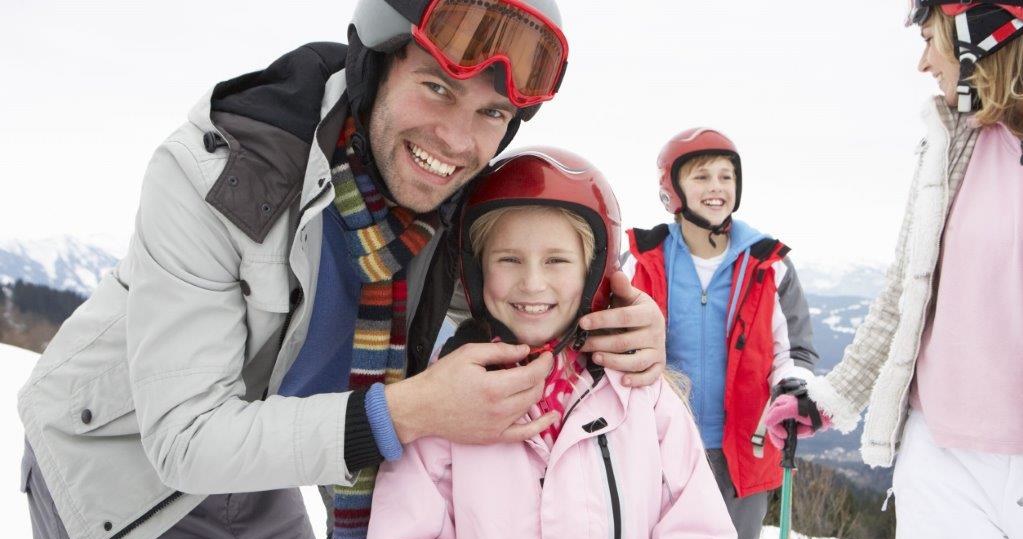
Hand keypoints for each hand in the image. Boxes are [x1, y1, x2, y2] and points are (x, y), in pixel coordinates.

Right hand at [384, 342, 556, 444]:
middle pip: (535, 390)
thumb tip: (525, 350)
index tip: (546, 354)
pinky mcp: (494, 437)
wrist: (421, 408)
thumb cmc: (441, 379)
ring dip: (536, 390)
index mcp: (494, 386)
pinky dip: (541, 425)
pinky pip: (525, 434)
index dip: (544, 362)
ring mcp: (498, 426)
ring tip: (530, 379)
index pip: (533, 374)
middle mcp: (500, 409)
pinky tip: (551, 416)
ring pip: (531, 407)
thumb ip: (500, 351)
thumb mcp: (468, 354)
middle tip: (534, 364)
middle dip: (540, 374)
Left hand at [578, 271, 665, 386]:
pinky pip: (650, 376)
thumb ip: (622, 288)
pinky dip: (637, 380)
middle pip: (625, 342)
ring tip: (594, 357)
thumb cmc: (635, 310)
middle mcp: (656, 332)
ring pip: (635, 361)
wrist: (654, 325)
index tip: (581, 323)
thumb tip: (615, 273)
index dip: (601, 320)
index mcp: (648, 312)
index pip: (623, 317)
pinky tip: (622, 381)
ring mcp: (658, 350)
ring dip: (613, 361)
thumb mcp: (630, 297)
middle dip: (599, 343)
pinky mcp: (658, 365)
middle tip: (580, 344)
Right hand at [764, 394, 832, 448]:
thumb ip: (777, 414)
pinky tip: (810, 428)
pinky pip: (799, 433)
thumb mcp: (791, 409)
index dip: (774, 431)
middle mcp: (784, 411)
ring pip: (789, 432)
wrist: (829, 409)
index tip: (783, 437)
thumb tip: (766, 423)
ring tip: (808, 429)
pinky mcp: (801, 424)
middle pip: (777, 429)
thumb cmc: (809, 406)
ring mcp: (793, 418)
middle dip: (783, 436)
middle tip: (784, 446)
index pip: (770, 421)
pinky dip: (804, 432)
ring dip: (798, 433)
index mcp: (779, 405)